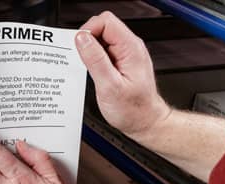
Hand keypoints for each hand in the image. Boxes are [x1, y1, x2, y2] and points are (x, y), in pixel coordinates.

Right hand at [75, 11, 170, 136]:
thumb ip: (95, 60)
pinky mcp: (120, 61)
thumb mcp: (109, 86)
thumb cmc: (133, 110)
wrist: (145, 122)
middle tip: (83, 60)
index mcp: (131, 48)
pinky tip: (94, 72)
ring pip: (100, 39)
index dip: (88, 30)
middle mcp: (130, 47)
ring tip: (91, 70)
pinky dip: (93, 58)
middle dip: (87, 40)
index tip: (79, 47)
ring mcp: (125, 54)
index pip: (105, 21)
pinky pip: (102, 51)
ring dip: (90, 51)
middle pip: (102, 26)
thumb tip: (82, 39)